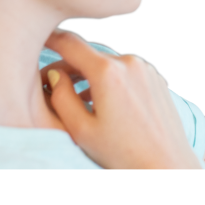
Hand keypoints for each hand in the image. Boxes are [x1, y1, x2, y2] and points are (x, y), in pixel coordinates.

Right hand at [39, 29, 202, 169]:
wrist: (167, 166)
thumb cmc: (124, 154)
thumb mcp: (81, 131)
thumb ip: (61, 97)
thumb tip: (55, 75)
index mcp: (108, 72)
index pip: (69, 43)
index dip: (49, 39)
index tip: (37, 39)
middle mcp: (129, 62)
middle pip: (89, 55)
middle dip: (69, 67)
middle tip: (52, 85)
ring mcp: (146, 69)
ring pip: (108, 64)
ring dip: (91, 76)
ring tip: (80, 101)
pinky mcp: (156, 78)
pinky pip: (126, 72)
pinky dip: (111, 81)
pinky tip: (106, 104)